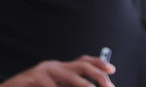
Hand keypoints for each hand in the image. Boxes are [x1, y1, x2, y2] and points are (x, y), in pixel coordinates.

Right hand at [0, 57, 115, 86]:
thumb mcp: (53, 85)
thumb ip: (67, 85)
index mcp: (59, 68)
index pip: (82, 61)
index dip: (98, 63)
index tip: (112, 69)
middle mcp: (53, 66)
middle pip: (80, 66)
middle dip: (98, 76)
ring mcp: (42, 71)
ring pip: (68, 77)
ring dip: (83, 86)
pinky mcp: (32, 79)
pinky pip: (49, 86)